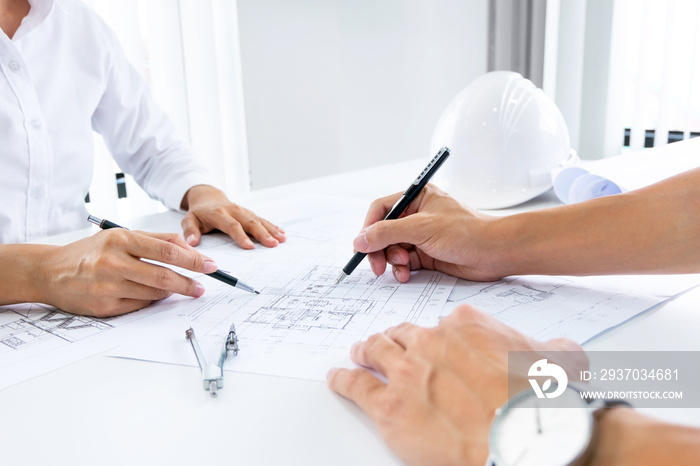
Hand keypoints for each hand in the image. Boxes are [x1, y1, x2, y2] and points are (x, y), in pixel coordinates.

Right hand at [36, 229, 218, 316]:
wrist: (50, 272)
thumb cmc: (90, 252)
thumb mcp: (121, 235)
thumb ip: (156, 239)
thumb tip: (189, 248)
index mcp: (121, 240)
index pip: (168, 251)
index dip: (194, 260)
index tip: (211, 266)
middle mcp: (114, 263)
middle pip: (164, 276)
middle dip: (189, 283)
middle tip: (203, 286)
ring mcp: (108, 287)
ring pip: (154, 293)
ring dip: (171, 292)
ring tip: (178, 288)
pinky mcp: (104, 307)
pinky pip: (140, 305)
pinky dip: (151, 300)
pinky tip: (152, 295)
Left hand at [180, 185, 285, 248]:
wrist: (208, 197)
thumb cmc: (199, 212)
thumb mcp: (189, 219)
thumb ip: (190, 230)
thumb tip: (192, 242)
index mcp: (219, 214)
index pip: (232, 226)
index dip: (241, 236)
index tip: (249, 247)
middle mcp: (234, 211)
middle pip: (250, 222)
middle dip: (262, 233)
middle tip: (272, 244)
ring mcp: (243, 211)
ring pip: (259, 220)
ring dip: (271, 230)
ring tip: (281, 239)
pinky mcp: (249, 213)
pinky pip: (262, 219)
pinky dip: (272, 226)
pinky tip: (281, 233)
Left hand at [327, 305, 584, 465]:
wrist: (523, 438)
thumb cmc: (537, 402)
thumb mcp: (557, 361)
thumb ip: (552, 349)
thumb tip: (565, 350)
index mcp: (465, 325)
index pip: (439, 323)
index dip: (433, 335)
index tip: (431, 342)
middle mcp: (430, 341)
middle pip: (401, 334)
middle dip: (393, 339)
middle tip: (385, 345)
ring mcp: (405, 371)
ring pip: (374, 351)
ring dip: (364, 351)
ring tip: (358, 353)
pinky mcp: (387, 405)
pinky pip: (355, 385)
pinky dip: (343, 379)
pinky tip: (337, 378)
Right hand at [354, 184, 501, 282]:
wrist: (495, 253)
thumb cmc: (467, 232)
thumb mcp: (422, 228)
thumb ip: (387, 233)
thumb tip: (360, 239)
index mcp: (416, 198)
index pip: (381, 210)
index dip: (368, 228)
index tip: (361, 246)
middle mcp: (417, 215)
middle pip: (383, 232)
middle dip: (379, 250)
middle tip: (377, 266)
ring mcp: (422, 236)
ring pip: (392, 249)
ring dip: (392, 261)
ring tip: (402, 267)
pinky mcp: (427, 254)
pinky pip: (404, 262)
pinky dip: (401, 270)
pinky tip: (406, 275)